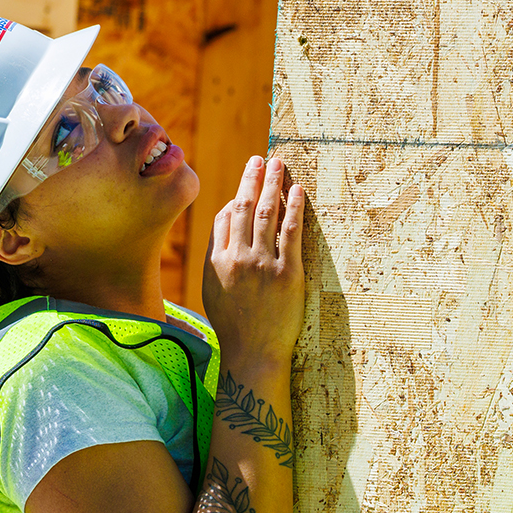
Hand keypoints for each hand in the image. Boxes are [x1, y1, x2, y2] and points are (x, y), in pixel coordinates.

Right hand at [203, 155, 305, 367]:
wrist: (254, 353)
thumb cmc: (235, 324)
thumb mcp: (214, 289)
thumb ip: (217, 256)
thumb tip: (226, 225)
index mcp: (217, 262)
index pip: (225, 218)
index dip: (237, 197)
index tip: (247, 181)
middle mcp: (237, 258)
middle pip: (245, 208)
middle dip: (252, 179)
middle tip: (260, 159)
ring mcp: (262, 265)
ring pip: (268, 214)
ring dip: (273, 184)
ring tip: (279, 165)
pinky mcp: (288, 274)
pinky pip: (291, 232)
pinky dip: (294, 207)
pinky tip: (298, 190)